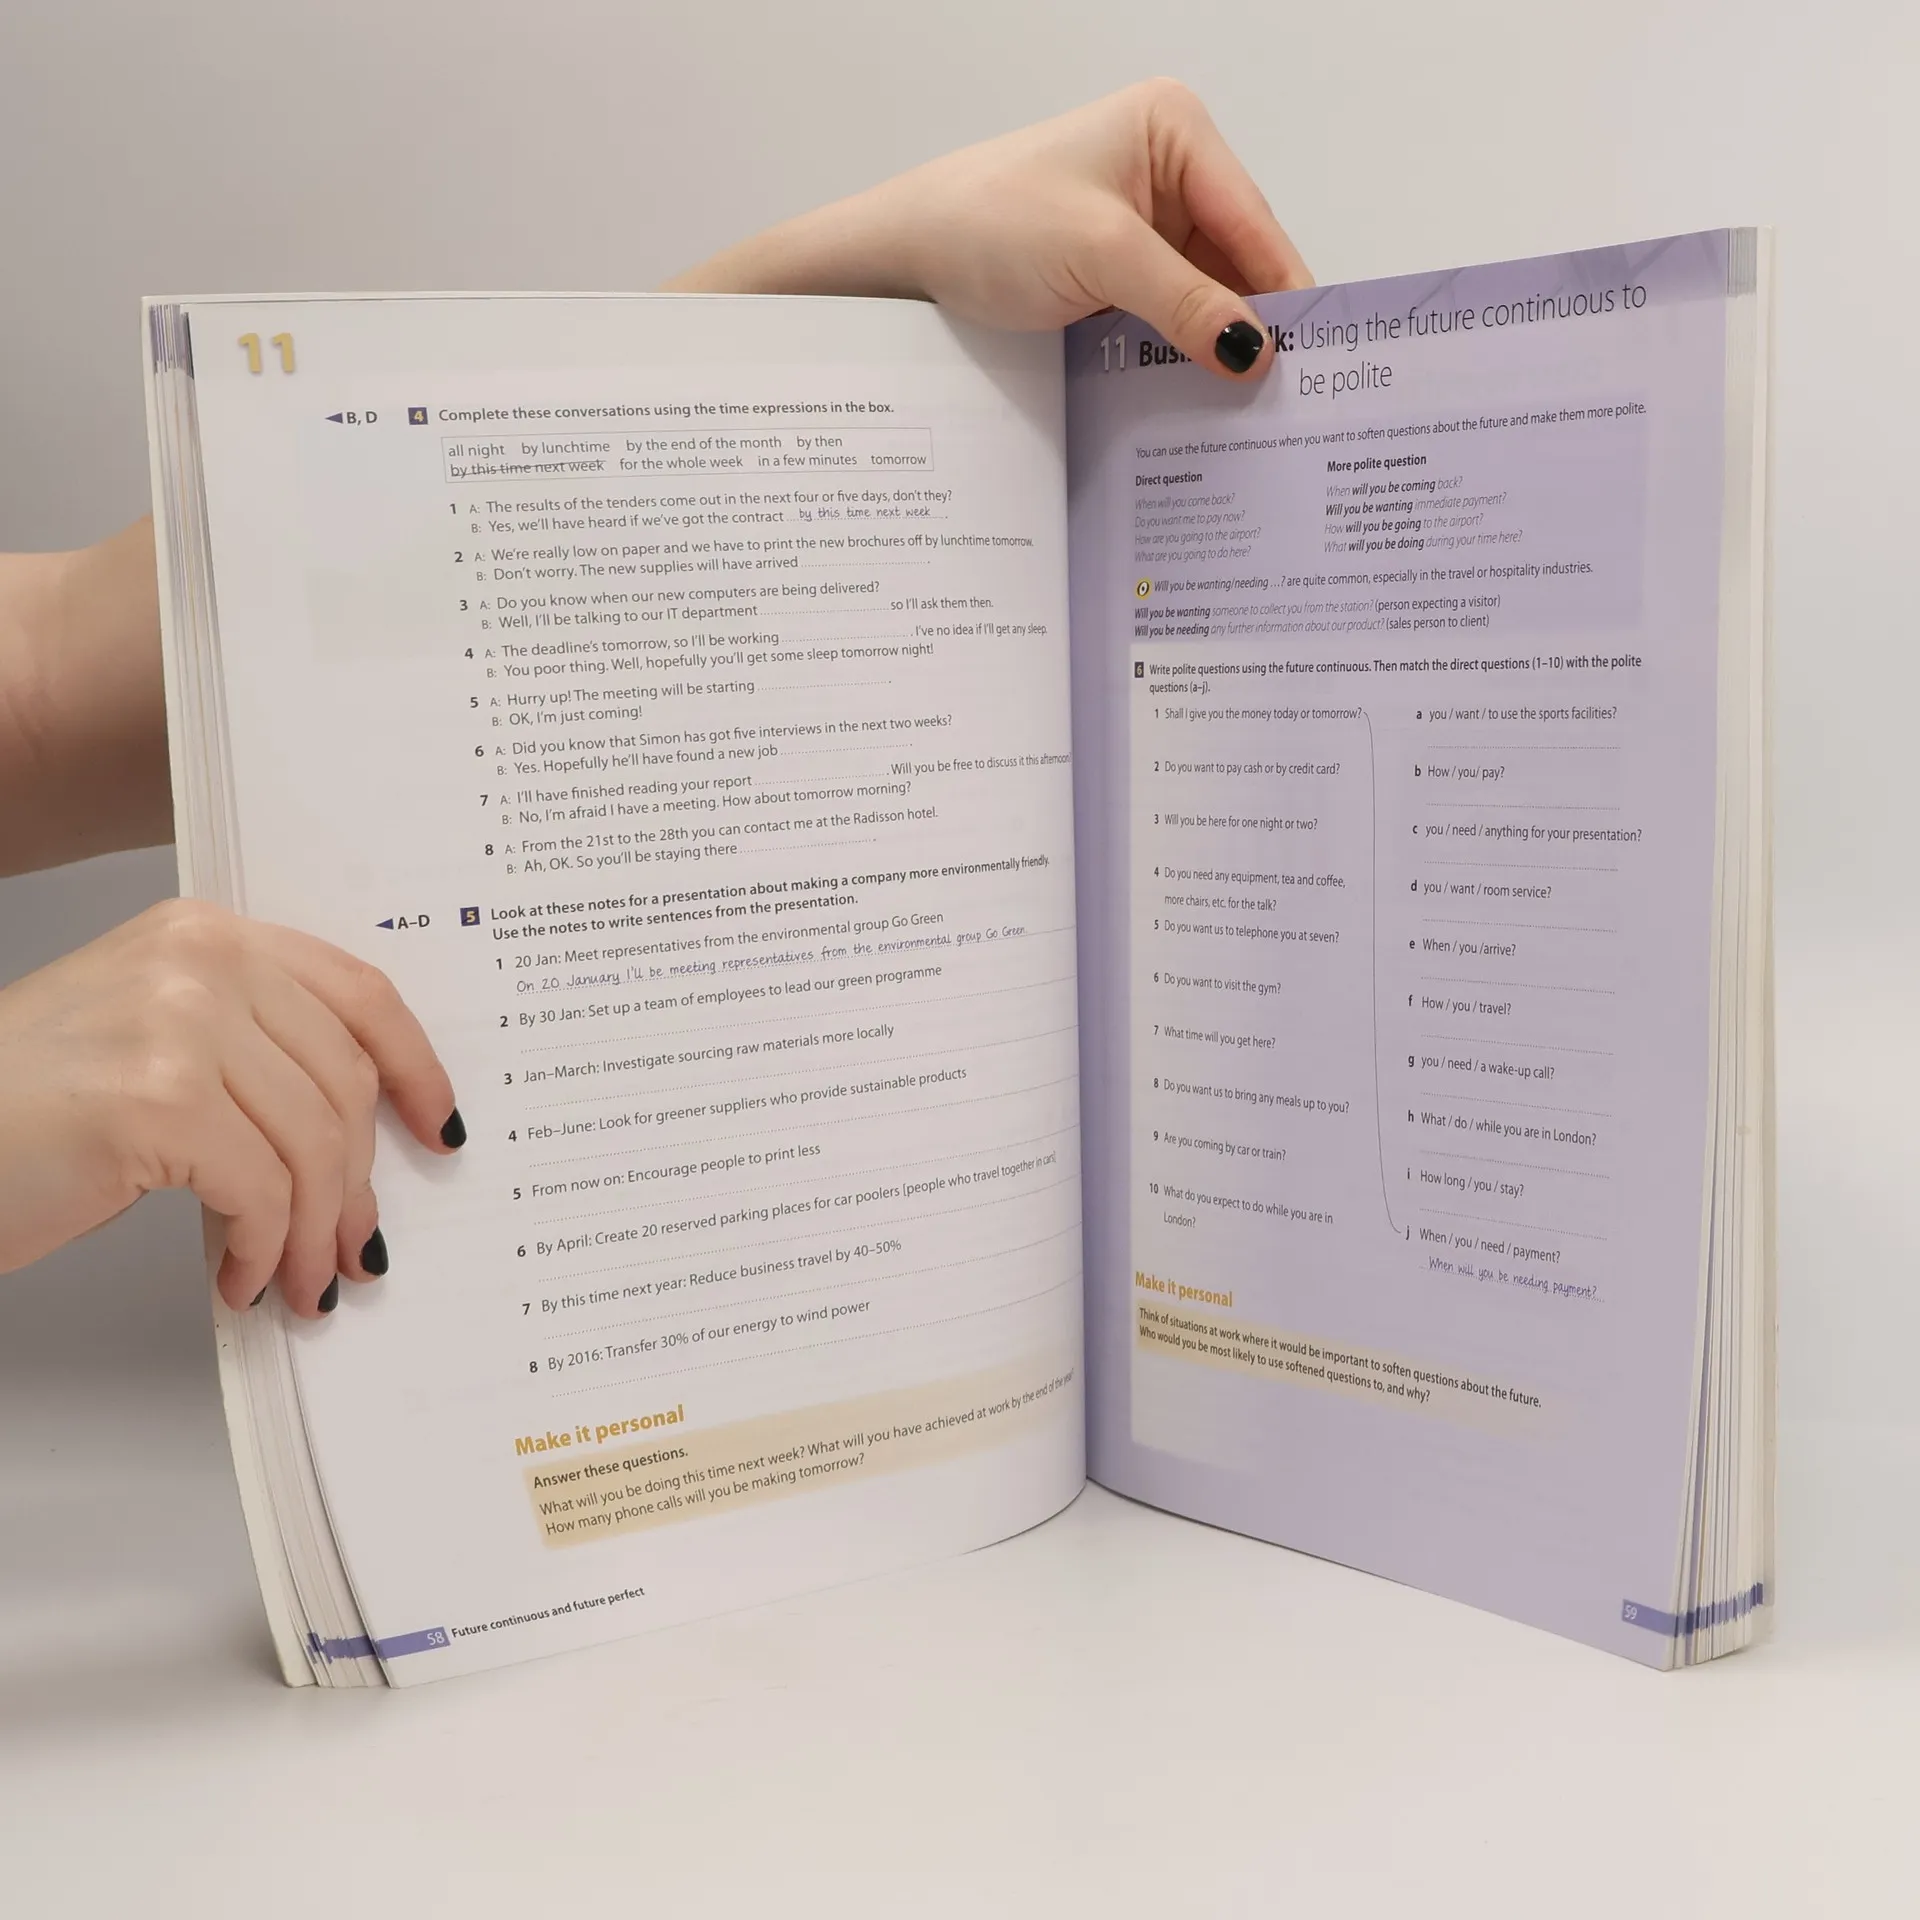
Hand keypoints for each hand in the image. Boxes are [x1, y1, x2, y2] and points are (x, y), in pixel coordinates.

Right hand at [0, 900, 460, 1318]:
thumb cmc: (17, 1111)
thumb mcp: (151, 1045)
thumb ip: (251, 1055)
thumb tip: (355, 1139)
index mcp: (209, 935)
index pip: (359, 993)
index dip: (415, 1067)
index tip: (437, 1127)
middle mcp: (201, 961)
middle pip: (343, 1081)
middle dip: (356, 1183)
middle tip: (354, 1249)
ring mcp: (179, 1023)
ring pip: (313, 1144)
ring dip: (314, 1233)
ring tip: (300, 1283)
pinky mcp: (158, 1099)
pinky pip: (261, 1191)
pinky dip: (262, 1249)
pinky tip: (239, 1279)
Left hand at [667, 79, 1311, 378]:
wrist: (901, 261)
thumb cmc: (985, 224)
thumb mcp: (1099, 256)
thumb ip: (1183, 302)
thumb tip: (1253, 351)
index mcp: (1175, 131)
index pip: (1255, 221)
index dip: (1286, 295)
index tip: (1315, 365)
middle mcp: (1168, 171)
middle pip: (1238, 264)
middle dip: (1253, 329)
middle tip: (1288, 407)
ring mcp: (1143, 226)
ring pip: (1205, 300)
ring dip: (1215, 354)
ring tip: (1249, 418)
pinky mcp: (1117, 275)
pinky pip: (1169, 322)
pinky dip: (1179, 361)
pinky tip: (1197, 403)